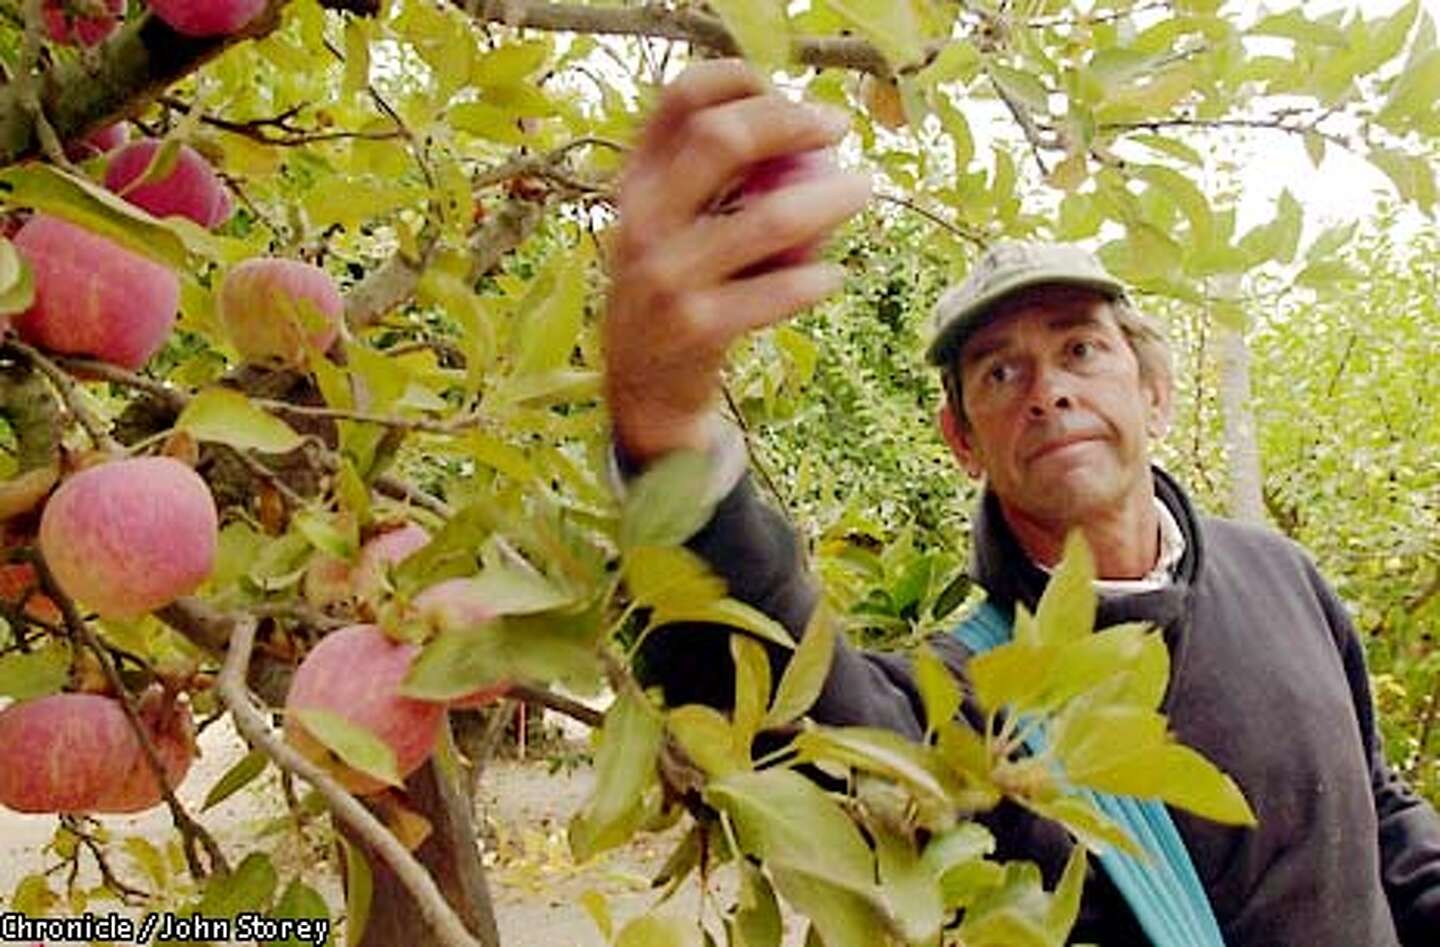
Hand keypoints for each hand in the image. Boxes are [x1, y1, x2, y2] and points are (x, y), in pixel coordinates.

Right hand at [603, 60, 871, 464]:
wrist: (642, 390)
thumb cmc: (673, 292)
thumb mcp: (667, 228)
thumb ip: (706, 177)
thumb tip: (792, 119)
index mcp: (635, 185)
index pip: (680, 100)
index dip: (738, 79)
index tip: (783, 86)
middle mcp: (643, 222)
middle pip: (721, 139)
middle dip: (790, 122)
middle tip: (837, 127)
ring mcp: (667, 277)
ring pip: (768, 218)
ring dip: (830, 197)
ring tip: (862, 190)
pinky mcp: (697, 327)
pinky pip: (775, 291)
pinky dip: (813, 279)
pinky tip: (833, 276)